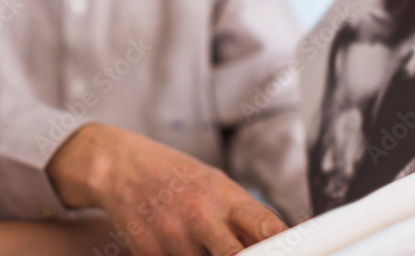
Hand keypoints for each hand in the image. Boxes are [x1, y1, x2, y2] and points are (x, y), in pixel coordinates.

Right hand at [47, 123, 286, 255]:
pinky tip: (173, 242)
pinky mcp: (150, 253)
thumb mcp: (215, 185)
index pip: (268, 228)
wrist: (121, 167)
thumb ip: (244, 219)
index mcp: (225, 196)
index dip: (285, 247)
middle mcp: (201, 216)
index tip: (293, 252)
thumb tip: (282, 247)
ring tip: (196, 238)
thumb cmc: (175, 175)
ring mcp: (174, 237)